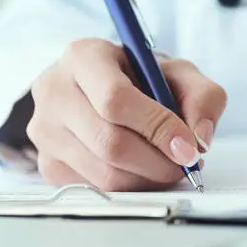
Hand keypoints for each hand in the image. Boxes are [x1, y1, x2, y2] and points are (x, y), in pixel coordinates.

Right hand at [26, 38, 226, 190]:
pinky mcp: (48, 163)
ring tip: (166, 165)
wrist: (99, 91)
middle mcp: (54, 90)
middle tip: (184, 164)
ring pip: (103, 174)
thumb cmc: (139, 80)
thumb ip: (202, 97)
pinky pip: (95, 189)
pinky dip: (129, 187)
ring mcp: (45, 130)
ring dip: (147, 178)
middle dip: (158, 162)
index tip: (188, 147)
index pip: (115, 99)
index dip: (157, 128)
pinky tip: (140, 170)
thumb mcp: (178, 74)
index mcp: (83, 57)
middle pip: (109, 143)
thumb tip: (199, 137)